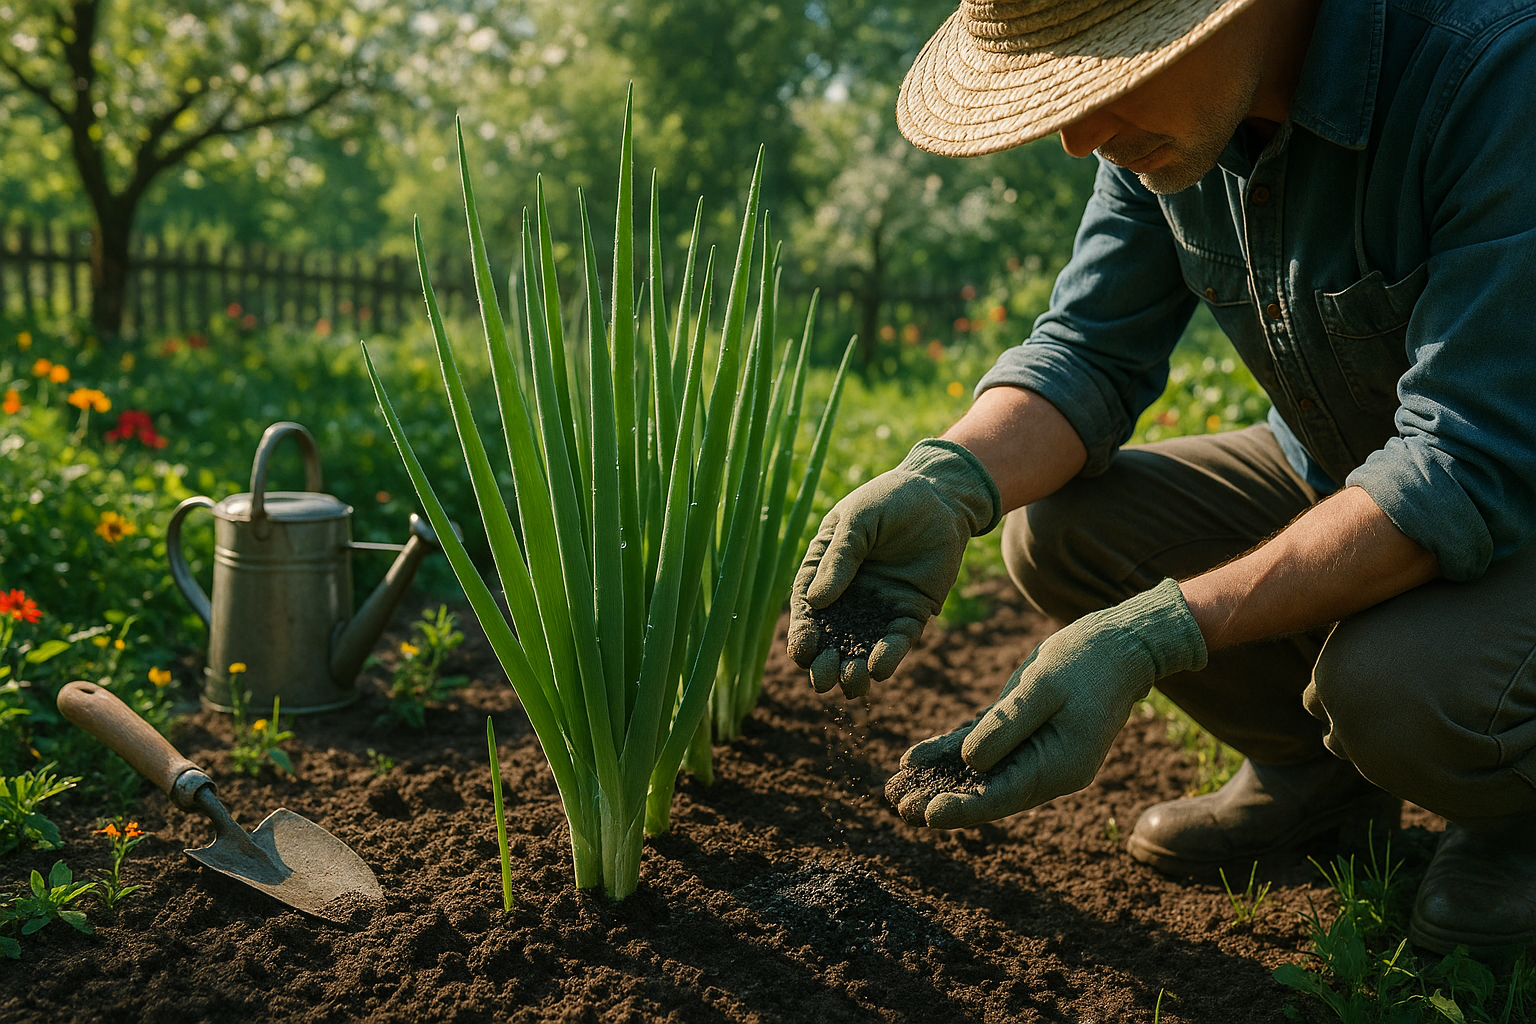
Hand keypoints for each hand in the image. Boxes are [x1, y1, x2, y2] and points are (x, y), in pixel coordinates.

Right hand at [787, 439, 999, 697]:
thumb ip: (840, 558)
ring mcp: (880, 608)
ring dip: (854, 671)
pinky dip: (888, 657)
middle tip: (825, 678)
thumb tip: (816, 602)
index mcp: (824, 573)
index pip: (807, 612)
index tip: (803, 651)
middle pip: (831, 641)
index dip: (802, 635)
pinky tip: (879, 668)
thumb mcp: (858, 520)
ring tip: (853, 682)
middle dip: (825, 664)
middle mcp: (848, 597)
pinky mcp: (912, 612)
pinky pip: (898, 641)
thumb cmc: (890, 499)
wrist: (941, 495)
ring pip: (862, 650)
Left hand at [886, 578, 1206, 827]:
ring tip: (897, 790)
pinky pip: (982, 749)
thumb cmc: (1087, 662)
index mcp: (1059, 767)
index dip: (963, 807)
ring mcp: (1036, 754)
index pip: (1003, 795)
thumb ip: (1007, 725)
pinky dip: (949, 753)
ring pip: (979, 774)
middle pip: (987, 792)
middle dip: (942, 799)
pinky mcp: (1023, 734)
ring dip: (939, 780)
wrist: (1119, 644)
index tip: (927, 814)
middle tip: (898, 806)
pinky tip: (916, 757)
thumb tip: (968, 762)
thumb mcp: (1043, 688)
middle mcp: (1047, 770)